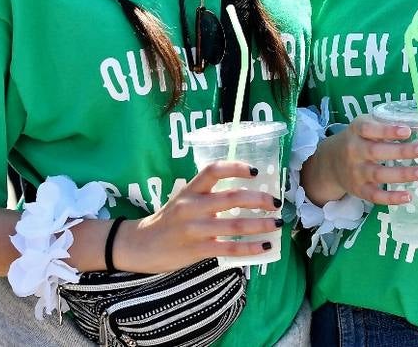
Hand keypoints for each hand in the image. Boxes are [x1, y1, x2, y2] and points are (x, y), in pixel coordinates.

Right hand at [114, 161, 281, 272]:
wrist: (139, 245)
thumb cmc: (168, 220)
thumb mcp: (183, 200)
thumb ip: (208, 195)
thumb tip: (246, 194)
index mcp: (190, 190)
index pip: (213, 170)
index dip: (236, 168)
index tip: (255, 171)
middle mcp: (192, 207)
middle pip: (231, 198)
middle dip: (259, 200)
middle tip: (277, 202)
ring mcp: (194, 229)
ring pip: (234, 225)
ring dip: (260, 225)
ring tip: (277, 224)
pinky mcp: (196, 250)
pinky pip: (229, 248)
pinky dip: (249, 248)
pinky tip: (264, 246)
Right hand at [310, 117, 417, 204]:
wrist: (330, 162)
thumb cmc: (359, 139)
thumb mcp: (370, 125)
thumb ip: (395, 126)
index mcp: (357, 130)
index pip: (369, 129)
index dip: (387, 130)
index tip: (407, 130)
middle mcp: (354, 151)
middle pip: (376, 152)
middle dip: (401, 151)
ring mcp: (355, 172)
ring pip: (378, 174)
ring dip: (402, 174)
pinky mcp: (358, 190)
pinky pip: (375, 196)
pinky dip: (391, 198)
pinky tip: (408, 196)